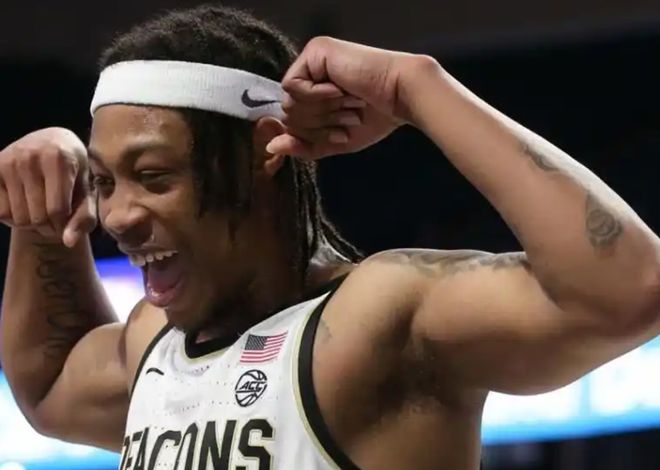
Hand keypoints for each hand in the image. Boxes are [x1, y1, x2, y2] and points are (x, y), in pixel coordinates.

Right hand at [0, 128, 96, 246]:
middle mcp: (30, 155)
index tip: (67, 221)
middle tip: (55, 220)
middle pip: (37, 217)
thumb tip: (68, 242)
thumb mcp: (87, 192)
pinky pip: (1, 212)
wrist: (51, 142)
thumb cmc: (74, 173)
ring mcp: (8, 160)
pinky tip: (25, 207)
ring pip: (18, 217)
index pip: (57, 210)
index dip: (64, 224)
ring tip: (42, 213)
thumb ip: (84, 218)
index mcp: (59, 158)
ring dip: (32, 225)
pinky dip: (14, 219)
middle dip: (49, 227)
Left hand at [267, 36, 435, 158]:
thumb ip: (304, 145)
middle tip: (348, 116)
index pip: (293, 120)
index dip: (313, 133)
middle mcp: (311, 72)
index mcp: (316, 90)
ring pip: (289, 102)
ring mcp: (311, 60)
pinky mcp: (314, 52)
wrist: (400, 96)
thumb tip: (272, 146)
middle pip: (289, 113)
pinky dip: (316, 97)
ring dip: (321, 112)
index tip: (341, 133)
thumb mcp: (334, 139)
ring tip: (348, 104)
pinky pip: (293, 86)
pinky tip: (340, 90)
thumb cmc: (376, 117)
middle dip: (319, 123)